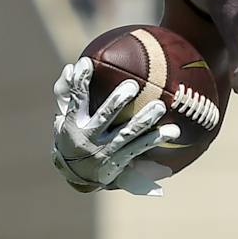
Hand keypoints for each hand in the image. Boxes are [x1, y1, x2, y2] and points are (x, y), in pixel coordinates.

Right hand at [50, 57, 175, 195]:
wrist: (77, 175)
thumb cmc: (72, 137)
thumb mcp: (63, 117)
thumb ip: (66, 95)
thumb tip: (70, 68)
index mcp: (74, 123)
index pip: (76, 99)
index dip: (81, 82)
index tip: (87, 63)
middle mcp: (89, 138)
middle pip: (104, 116)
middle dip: (117, 100)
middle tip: (133, 84)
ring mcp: (106, 151)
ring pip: (127, 134)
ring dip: (144, 120)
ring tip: (159, 106)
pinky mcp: (120, 162)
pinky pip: (140, 149)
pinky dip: (156, 139)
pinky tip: (173, 130)